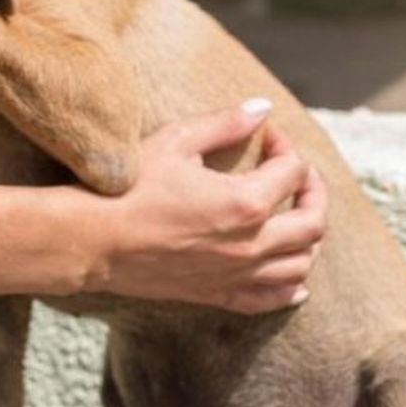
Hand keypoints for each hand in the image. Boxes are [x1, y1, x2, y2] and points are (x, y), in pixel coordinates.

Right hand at [87, 99, 326, 313]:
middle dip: (312, 191)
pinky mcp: (219, 294)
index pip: (291, 172)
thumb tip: (262, 108)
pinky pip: (273, 298)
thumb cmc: (129, 187)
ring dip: (308, 238)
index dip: (286, 147)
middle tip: (297, 173)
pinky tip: (294, 277)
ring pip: (301, 264)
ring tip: (293, 217)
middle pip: (312, 222)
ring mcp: (238, 274)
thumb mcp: (174, 142)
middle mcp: (252, 244)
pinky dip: (292, 287)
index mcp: (246, 202)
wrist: (93, 240)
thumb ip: (224, 123)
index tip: (268, 136)